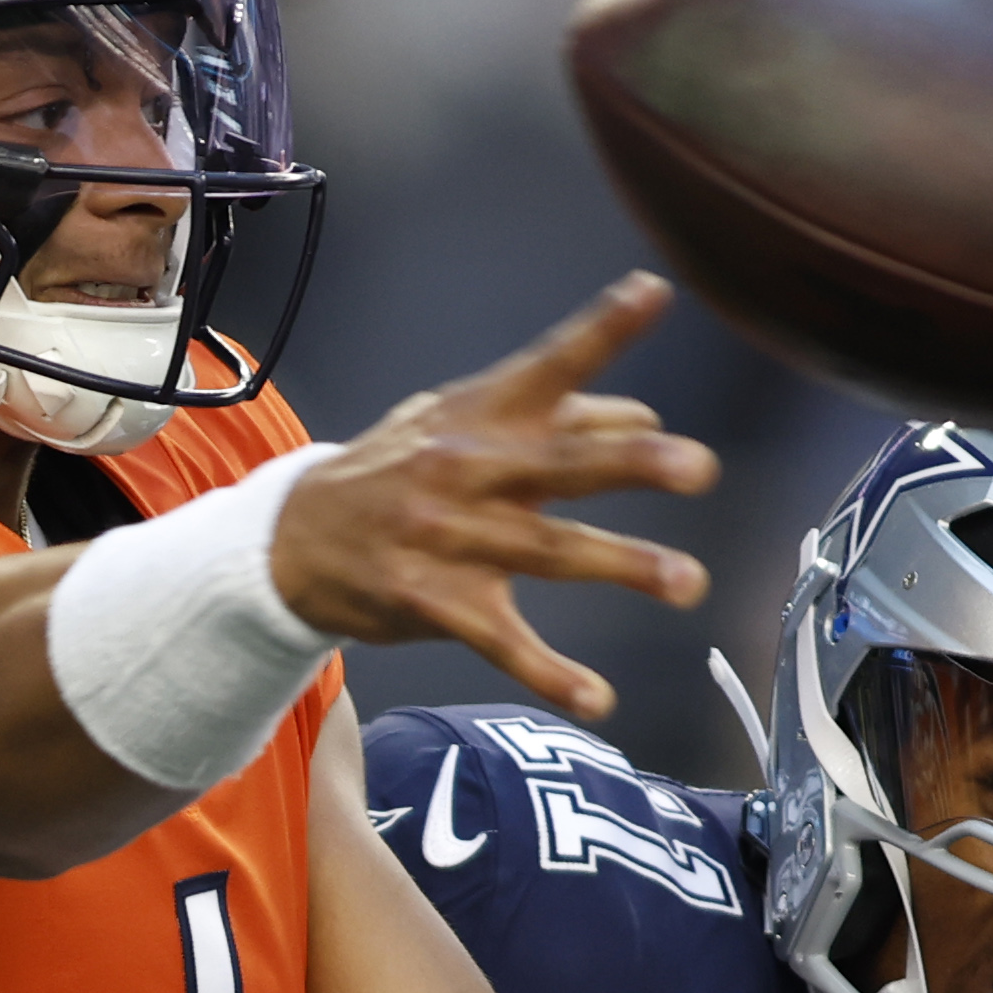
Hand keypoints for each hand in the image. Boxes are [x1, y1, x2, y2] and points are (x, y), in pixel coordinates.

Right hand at [272, 273, 717, 718]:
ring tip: (688, 581)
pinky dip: (550, 672)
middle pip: (559, 462)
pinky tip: (597, 698)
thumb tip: (643, 415)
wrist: (295, 540)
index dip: (602, 329)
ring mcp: (451, 537)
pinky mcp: (435, 601)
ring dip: (621, 565)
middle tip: (698, 466)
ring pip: (547, 551)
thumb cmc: (398, 471)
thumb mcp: (461, 422)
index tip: (653, 293)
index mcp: (482, 414)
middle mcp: (470, 468)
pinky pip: (501, 642)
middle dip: (630, 462)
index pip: (550, 364)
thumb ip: (554, 417)